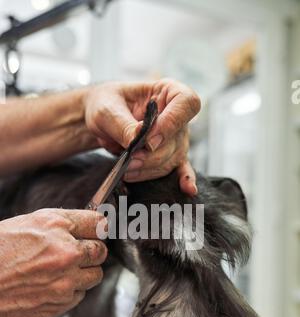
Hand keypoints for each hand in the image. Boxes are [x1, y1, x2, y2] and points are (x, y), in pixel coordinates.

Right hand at [0, 209, 106, 316]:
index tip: (96, 232)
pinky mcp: (60, 304)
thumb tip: (82, 230)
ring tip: (56, 273)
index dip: (98, 228)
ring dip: (81, 274)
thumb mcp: (23, 226)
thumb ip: (57, 227)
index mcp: (54, 226)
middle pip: (100, 251)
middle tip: (76, 255)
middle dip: (91, 253)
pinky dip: (68, 292)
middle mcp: (65, 252)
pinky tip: (46, 288)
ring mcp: (64, 281)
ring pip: (93, 276)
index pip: (98, 224)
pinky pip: (77, 296)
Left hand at [85, 79, 200, 195]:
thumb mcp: (108, 111)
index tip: (148, 139)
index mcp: (167, 92)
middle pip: (177, 139)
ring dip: (149, 168)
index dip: (171, 123)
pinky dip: (184, 179)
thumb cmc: (106, 106)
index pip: (186, 104)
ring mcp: (177, 138)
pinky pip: (181, 168)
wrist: (101, 121)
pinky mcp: (170, 156)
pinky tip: (189, 190)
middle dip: (151, 154)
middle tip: (129, 160)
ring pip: (172, 159)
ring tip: (127, 168)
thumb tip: (139, 140)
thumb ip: (124, 125)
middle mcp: (177, 116)